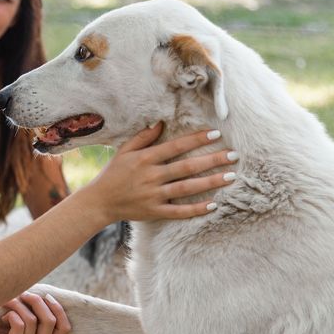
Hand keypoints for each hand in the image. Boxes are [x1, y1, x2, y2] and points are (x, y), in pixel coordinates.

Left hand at [0, 292, 70, 333]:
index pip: (64, 328)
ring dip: (19, 304)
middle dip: (37, 302)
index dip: (58, 309)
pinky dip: (11, 313)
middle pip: (50, 322)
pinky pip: (19, 324)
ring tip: (8, 301)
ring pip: (32, 320)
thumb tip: (48, 294)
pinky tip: (2, 316)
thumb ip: (36, 310)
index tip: (46, 295)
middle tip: (23, 293)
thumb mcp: (21, 315)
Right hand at [87, 123, 236, 221]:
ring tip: (230, 176)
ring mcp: (153, 195)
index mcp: (144, 159)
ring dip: (210, 182)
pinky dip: (196, 209)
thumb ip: (143, 138)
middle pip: (186, 167)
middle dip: (211, 160)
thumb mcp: (124, 151)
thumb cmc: (113, 174)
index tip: (215, 134)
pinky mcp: (154, 211)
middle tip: (233, 155)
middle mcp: (151, 176)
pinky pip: (179, 211)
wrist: (99, 202)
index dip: (196, 140)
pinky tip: (214, 204)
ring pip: (186, 188)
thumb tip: (161, 122)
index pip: (175, 147)